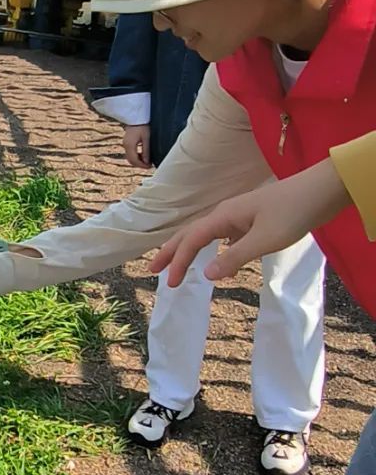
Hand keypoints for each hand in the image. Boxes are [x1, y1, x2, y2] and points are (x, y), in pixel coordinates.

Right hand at [122, 124, 150, 169]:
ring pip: (130, 158)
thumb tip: (147, 162)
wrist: (136, 116)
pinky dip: (136, 157)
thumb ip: (146, 150)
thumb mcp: (146, 138)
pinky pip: (130, 153)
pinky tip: (143, 155)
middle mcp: (125, 145)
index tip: (149, 167)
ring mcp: (125, 144)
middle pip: (131, 161)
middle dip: (139, 165)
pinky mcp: (126, 143)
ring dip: (137, 161)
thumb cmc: (143, 125)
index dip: (142, 165)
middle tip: (149, 166)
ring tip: (147, 161)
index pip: (134, 160)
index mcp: (130, 145)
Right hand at [151, 160, 349, 286]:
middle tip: (153, 270)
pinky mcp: (251, 219)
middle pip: (190, 233)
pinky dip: (211, 248)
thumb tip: (206, 275)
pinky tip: (216, 258)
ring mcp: (238, 215)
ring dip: (187, 249)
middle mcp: (225, 213)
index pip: (191, 241)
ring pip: (205, 233)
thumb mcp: (264, 241)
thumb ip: (234, 258)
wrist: (321, 191)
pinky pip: (222, 235)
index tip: (170, 284)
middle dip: (170, 251)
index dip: (178, 261)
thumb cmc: (294, 214)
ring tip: (176, 263)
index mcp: (224, 216)